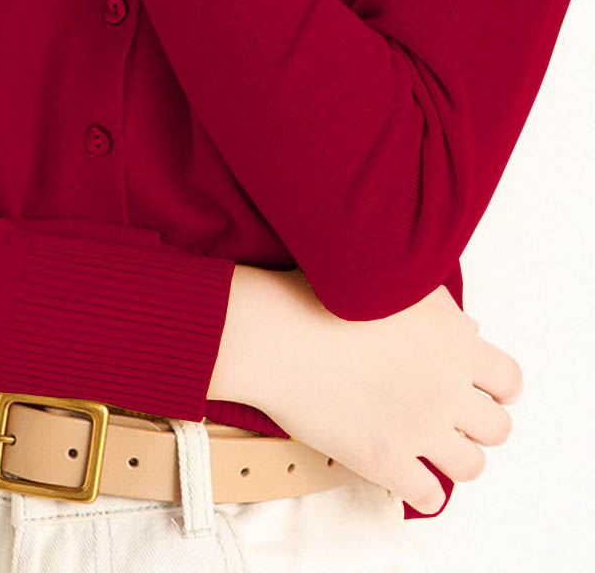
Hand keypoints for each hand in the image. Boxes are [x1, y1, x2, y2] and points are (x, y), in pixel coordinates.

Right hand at [218, 266, 521, 515]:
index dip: (496, 387)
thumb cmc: (322, 298)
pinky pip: (429, 496)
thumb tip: (472, 331)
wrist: (271, 332)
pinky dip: (423, 490)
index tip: (477, 389)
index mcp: (452, 341)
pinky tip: (406, 473)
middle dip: (475, 423)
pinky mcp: (384, 460)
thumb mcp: (393, 285)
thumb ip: (441, 310)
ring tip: (430, 445)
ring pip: (471, 466)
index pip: (509, 381)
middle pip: (497, 428)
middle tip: (449, 416)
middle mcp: (445, 387)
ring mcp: (417, 428)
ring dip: (453, 456)